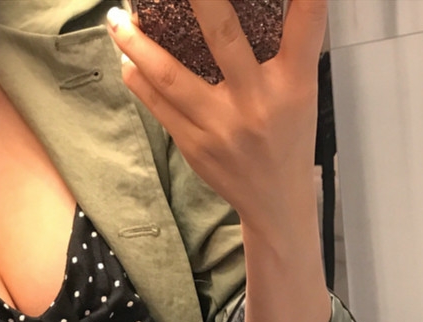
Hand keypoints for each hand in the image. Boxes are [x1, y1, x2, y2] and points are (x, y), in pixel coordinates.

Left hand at [107, 0, 326, 238]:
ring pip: (171, 76)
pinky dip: (139, 80)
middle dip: (200, 0)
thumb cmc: (286, 137)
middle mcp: (256, 100)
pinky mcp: (195, 146)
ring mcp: (221, 126)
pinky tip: (126, 60)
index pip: (305, 22)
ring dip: (138, 45)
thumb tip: (263, 6)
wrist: (274, 201)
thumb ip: (292, 46)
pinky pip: (159, 107)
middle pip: (224, 36)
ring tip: (117, 19)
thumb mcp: (301, 90)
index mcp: (293, 81)